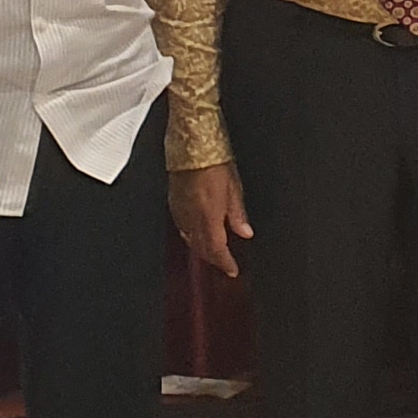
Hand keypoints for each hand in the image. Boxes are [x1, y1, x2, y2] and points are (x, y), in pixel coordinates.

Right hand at [171, 159, 251, 277]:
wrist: (191, 147)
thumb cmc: (214, 163)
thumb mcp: (234, 189)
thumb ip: (238, 214)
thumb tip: (245, 232)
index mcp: (209, 217)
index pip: (217, 249)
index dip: (225, 263)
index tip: (232, 270)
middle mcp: (192, 218)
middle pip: (202, 248)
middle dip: (214, 259)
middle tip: (224, 264)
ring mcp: (180, 212)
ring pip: (190, 240)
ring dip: (202, 249)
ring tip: (212, 253)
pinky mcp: (173, 203)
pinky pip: (181, 227)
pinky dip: (190, 236)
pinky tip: (196, 234)